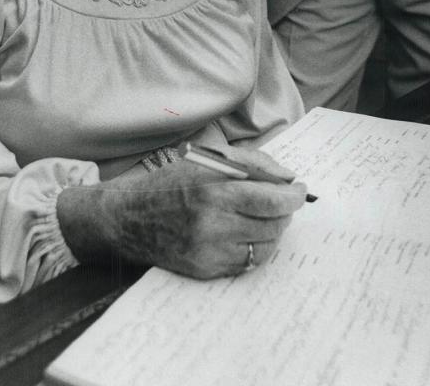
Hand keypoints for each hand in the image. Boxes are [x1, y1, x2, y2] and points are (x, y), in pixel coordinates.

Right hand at [57, 146, 305, 278]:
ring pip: (265, 247)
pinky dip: (257, 248)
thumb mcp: (210, 160)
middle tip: (283, 203)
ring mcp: (208, 251)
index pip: (272, 200)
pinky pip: (247, 263)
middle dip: (286, 213)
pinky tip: (249, 233)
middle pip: (273, 225)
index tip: (299, 191)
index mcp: (214, 190)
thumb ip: (253, 163)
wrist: (130, 217)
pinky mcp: (205, 270)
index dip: (294, 197)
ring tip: (266, 217)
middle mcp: (212, 224)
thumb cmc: (173, 182)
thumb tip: (288, 178)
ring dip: (274, 231)